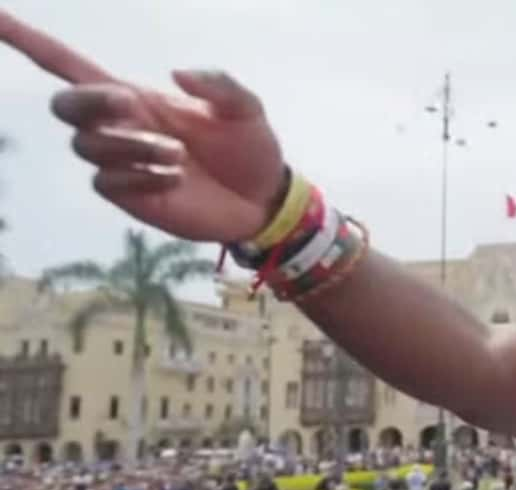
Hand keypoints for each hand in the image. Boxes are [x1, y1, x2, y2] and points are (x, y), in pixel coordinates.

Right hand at [0, 10, 282, 241]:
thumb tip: (176, 73)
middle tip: (131, 106)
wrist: (264, 200)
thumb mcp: (246, 109)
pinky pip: (107, 183)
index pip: (69, 65)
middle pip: (65, 106)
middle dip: (90, 102)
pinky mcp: (129, 197)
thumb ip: (218, 84)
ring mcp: (121, 164)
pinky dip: (139, 177)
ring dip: (133, 147)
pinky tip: (175, 179)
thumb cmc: (250, 147)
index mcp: (137, 97)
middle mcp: (120, 127)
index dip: (29, 41)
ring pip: (89, 147)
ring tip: (180, 158)